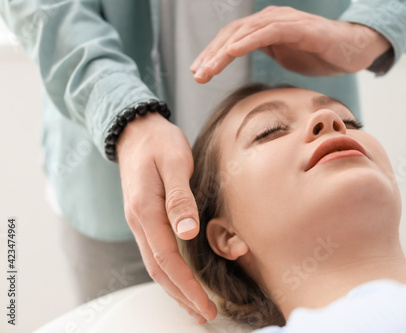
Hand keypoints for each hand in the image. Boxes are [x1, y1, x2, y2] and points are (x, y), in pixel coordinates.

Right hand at [116, 112, 216, 323]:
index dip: (187, 285)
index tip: (205, 304)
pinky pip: (155, 253)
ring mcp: (139, 221)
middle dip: (181, 295)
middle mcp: (138, 222)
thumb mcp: (175, 163)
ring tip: (193, 307)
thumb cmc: (159, 143)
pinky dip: (168, 272)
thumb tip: (187, 233)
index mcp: (145, 211)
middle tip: (204, 314)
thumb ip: (181, 198)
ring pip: (155, 264)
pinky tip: (179, 278)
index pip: (167, 259)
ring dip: (174, 288)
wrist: (136, 130)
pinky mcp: (145, 218)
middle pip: (158, 270)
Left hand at [190, 6, 390, 81]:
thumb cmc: (319, 54)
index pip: (232, 39)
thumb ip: (267, 53)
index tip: (198, 72)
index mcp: (265, 28)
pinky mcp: (300, 27)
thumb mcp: (286, 55)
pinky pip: (269, 32)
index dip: (213, 54)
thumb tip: (249, 64)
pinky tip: (234, 51)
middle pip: (233, 34)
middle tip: (197, 74)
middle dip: (212, 55)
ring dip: (224, 51)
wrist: (352, 50)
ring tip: (209, 68)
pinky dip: (249, 40)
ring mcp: (285, 21)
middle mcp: (271, 19)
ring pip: (246, 32)